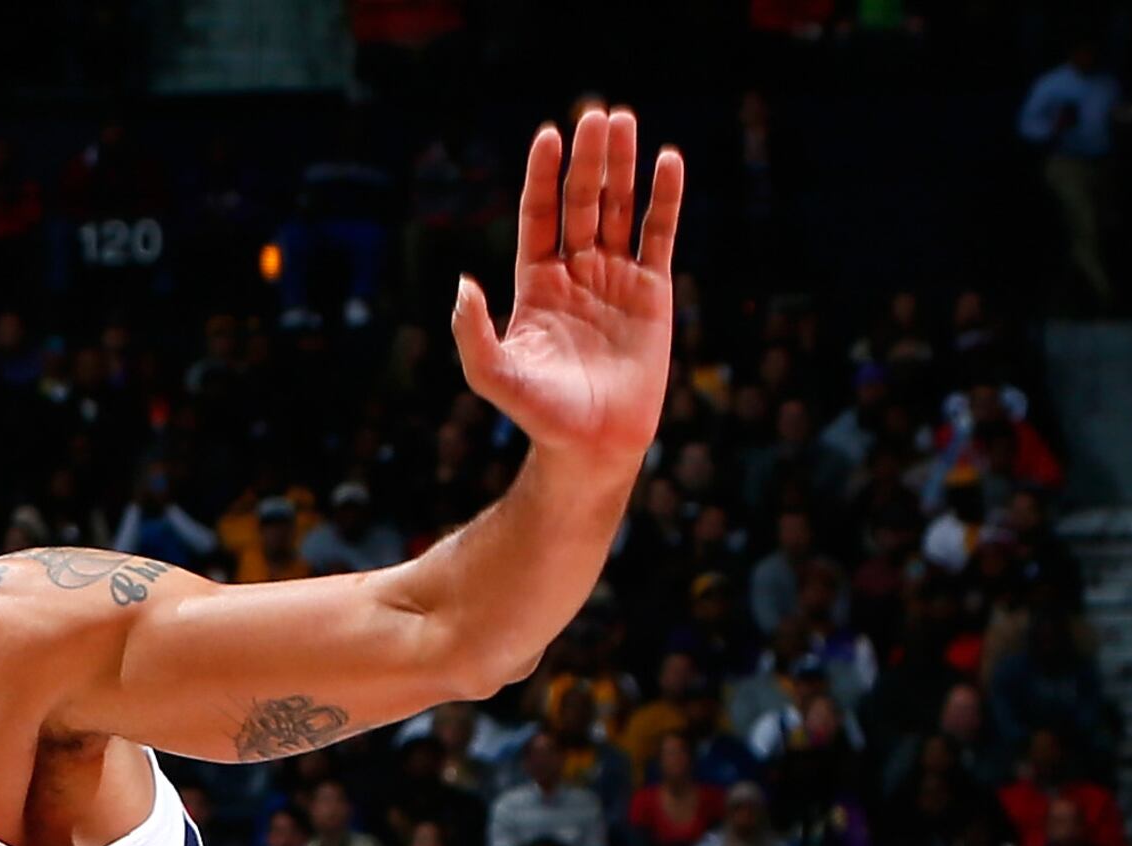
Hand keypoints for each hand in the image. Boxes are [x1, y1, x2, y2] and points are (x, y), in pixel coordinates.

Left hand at [451, 107, 680, 464]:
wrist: (592, 444)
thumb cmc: (539, 414)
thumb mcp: (494, 375)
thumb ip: (473, 332)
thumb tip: (463, 284)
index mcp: (535, 283)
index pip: (540, 215)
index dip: (544, 176)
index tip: (548, 135)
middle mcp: (575, 273)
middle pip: (582, 202)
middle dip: (588, 159)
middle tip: (596, 115)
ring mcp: (615, 278)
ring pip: (619, 209)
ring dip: (623, 166)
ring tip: (625, 121)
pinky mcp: (653, 292)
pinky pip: (659, 235)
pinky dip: (665, 198)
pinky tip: (668, 161)